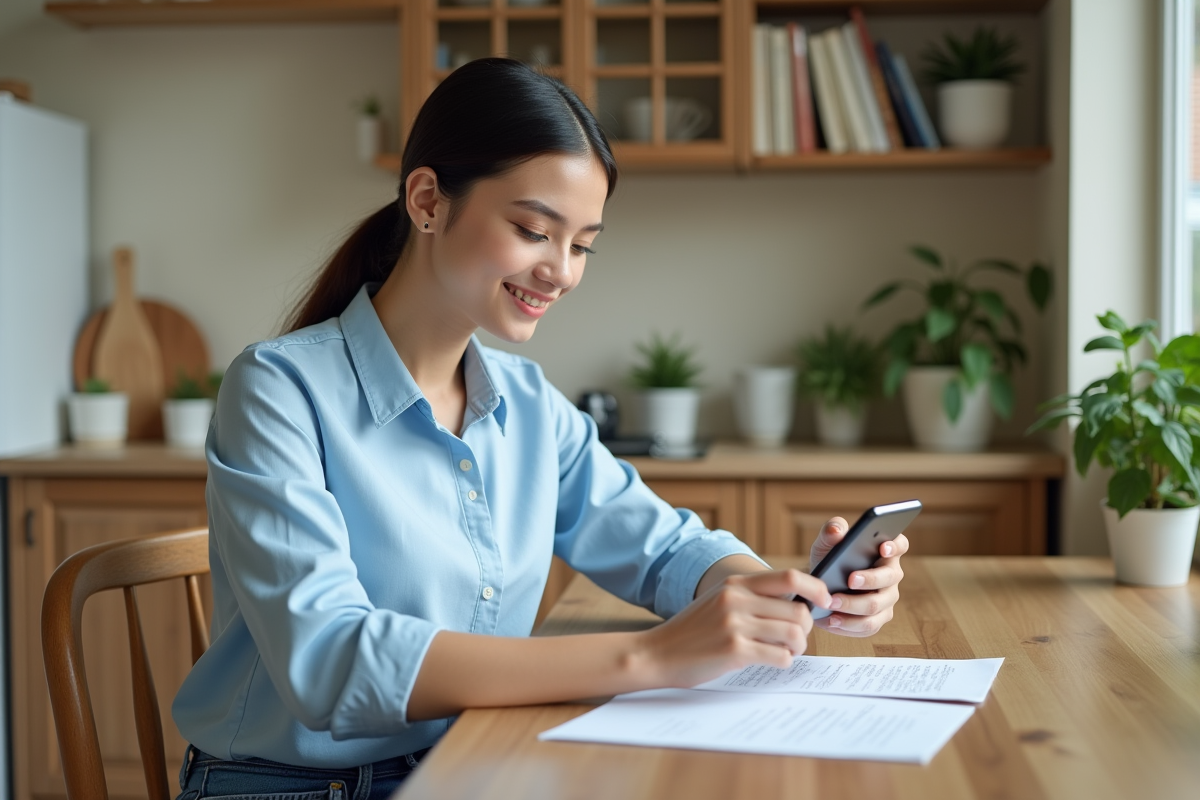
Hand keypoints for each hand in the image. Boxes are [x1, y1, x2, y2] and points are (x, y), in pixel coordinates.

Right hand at [641, 569, 832, 688]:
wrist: (656, 653)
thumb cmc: (691, 631)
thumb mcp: (718, 601)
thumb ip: (750, 597)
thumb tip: (796, 601)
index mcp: (735, 584)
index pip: (789, 576)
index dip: (816, 588)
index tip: (824, 601)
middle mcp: (736, 599)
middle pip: (798, 610)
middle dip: (806, 628)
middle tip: (797, 640)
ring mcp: (735, 625)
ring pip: (794, 634)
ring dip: (797, 647)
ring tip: (786, 652)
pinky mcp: (734, 651)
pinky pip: (780, 656)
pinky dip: (784, 662)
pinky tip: (772, 662)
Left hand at [809, 517, 908, 636]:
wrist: (819, 585)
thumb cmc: (829, 559)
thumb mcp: (826, 543)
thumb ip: (831, 531)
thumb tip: (836, 530)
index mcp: (885, 550)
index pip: (900, 544)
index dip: (895, 546)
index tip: (883, 547)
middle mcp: (891, 574)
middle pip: (889, 578)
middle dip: (870, 579)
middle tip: (849, 580)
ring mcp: (887, 598)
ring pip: (877, 606)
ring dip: (853, 606)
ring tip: (831, 603)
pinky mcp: (878, 618)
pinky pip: (868, 625)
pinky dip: (848, 625)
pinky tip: (831, 620)